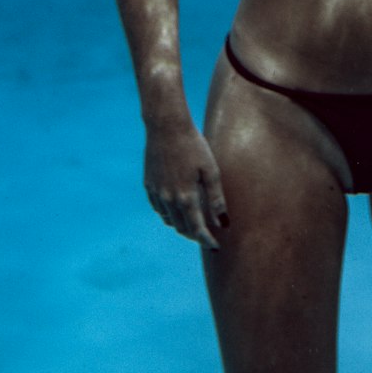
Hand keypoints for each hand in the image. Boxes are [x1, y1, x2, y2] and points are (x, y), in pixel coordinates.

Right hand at [143, 121, 228, 248]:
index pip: (196, 229)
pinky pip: (158, 208)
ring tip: (193, 219)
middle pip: (181, 228)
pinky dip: (169, 213)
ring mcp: (156, 193)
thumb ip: (216, 199)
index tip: (215, 246)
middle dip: (195, 234)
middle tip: (207, 233)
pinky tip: (177, 206)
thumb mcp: (211, 170)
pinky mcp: (148, 185)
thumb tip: (223, 223)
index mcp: (185, 197)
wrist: (166, 126)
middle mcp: (168, 200)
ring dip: (181, 224)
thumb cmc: (193, 145)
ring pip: (168, 220)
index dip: (206, 240)